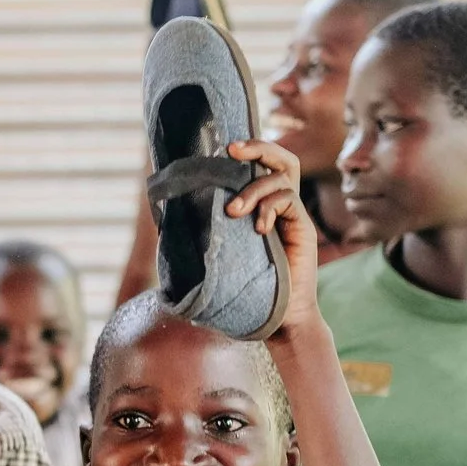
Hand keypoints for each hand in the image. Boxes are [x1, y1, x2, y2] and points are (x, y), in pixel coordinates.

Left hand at [224, 138, 320, 341]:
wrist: (277, 318)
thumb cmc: (247, 289)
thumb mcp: (219, 254)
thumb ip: (204, 232)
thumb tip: (163, 218)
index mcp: (264, 206)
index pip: (264, 165)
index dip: (249, 150)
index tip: (224, 148)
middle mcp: (282, 206)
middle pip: (282, 159)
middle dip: (258, 147)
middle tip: (231, 150)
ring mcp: (295, 216)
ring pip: (282, 177)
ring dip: (253, 189)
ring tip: (234, 213)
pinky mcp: (303, 228)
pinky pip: (289, 199)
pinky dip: (270, 206)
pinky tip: (259, 229)